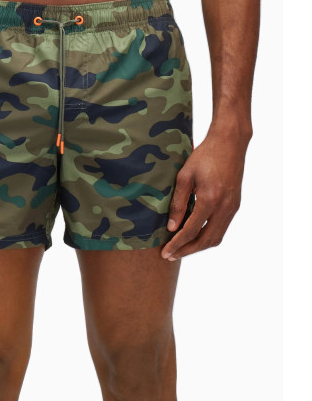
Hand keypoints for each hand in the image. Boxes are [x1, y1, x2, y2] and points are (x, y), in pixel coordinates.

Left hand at [161, 129, 249, 260]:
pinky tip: (195, 237)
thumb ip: (178, 202)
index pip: (191, 231)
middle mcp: (224, 208)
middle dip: (187, 251)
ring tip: (181, 250)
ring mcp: (232, 208)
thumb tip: (171, 227)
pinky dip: (208, 237)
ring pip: (216, 238)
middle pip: (205, 240)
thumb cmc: (204, 156)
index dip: (177, 244)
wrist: (230, 144)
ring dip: (198, 247)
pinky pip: (221, 229)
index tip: (165, 253)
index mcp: (210, 200)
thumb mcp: (184, 176)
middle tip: (170, 256)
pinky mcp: (235, 206)